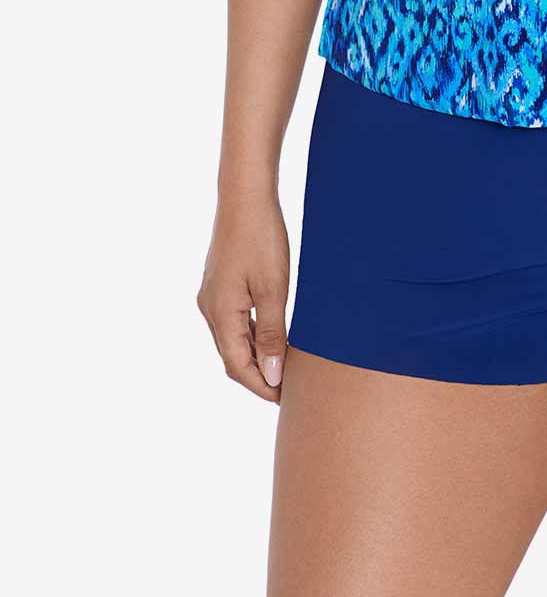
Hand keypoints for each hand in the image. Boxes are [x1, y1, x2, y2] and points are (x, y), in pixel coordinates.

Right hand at [196, 190, 290, 402]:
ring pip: (233, 338)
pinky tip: (271, 334)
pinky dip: (251, 334)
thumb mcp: (274, 289)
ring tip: (283, 366)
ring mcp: (212, 295)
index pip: (238, 367)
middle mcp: (210, 308)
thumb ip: (272, 334)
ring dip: (255, 355)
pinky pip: (234, 320)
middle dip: (258, 376)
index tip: (285, 399)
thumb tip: (272, 374)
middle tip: (287, 389)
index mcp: (220, 314)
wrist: (245, 196)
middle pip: (232, 357)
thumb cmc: (262, 239)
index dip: (261, 386)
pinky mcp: (220, 283)